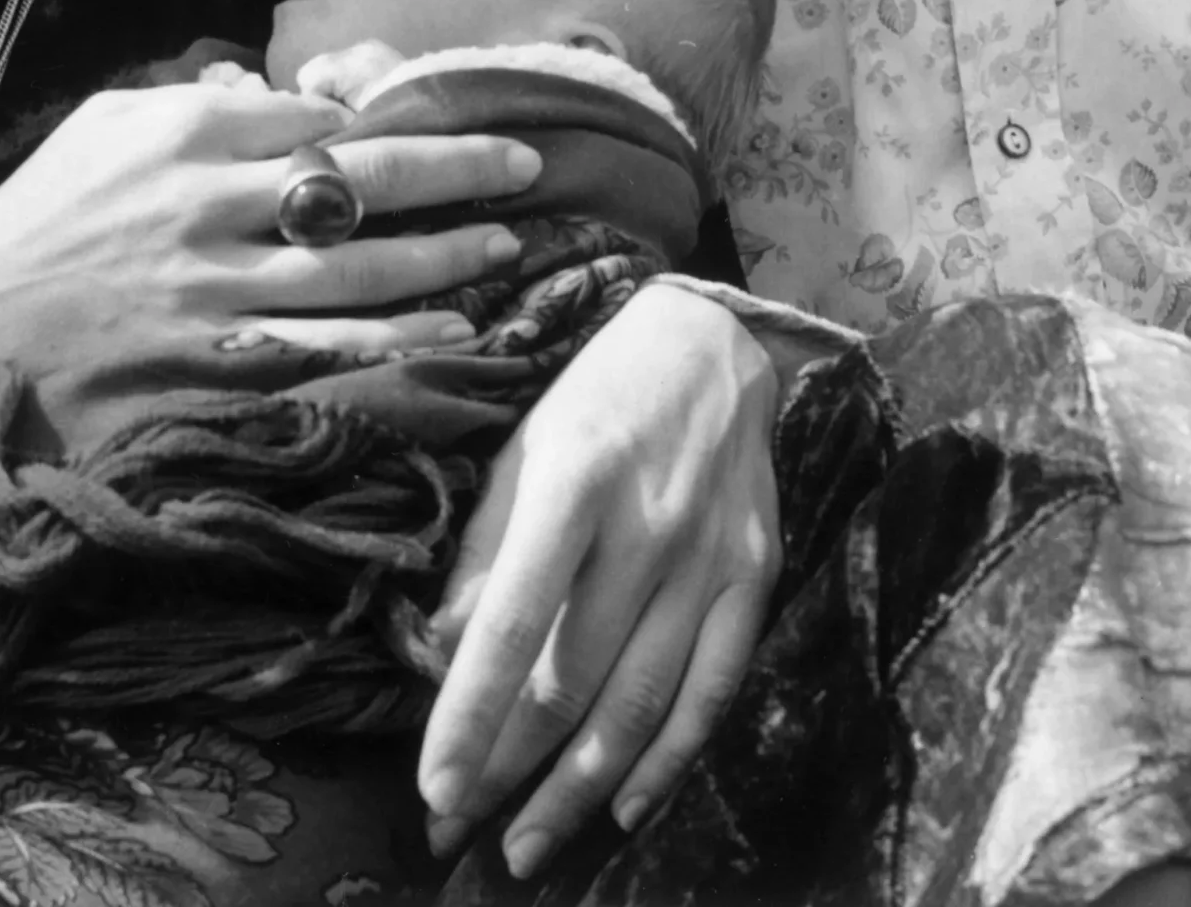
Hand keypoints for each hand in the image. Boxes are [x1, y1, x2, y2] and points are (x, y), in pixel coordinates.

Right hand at [0, 75, 547, 446]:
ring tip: (506, 242)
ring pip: (356, 268)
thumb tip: (272, 93)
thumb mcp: (106, 126)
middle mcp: (209, 204)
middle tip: (527, 159)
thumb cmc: (39, 220)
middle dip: (456, 166)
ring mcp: (213, 290)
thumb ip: (194, 102)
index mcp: (184, 134)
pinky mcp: (209, 363)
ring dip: (443, 254)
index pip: (316, 112)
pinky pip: (322, 352)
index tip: (448, 114)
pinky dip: (394, 344)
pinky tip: (453, 335)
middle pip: (361, 177)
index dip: (392, 111)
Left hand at [417, 284, 781, 877]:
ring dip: (579, 789)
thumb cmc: (598, 396)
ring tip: (526, 846)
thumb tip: (441, 652)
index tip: (434, 788)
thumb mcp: (524, 448)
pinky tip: (624, 806)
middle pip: (574, 680)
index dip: (470, 714)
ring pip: (641, 704)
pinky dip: (668, 759)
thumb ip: (486, 551)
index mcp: (575, 480)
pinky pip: (713, 689)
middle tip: (458, 832)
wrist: (715, 344)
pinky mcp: (757, 576)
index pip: (514, 621)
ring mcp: (711, 557)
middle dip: (509, 770)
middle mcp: (648, 525)